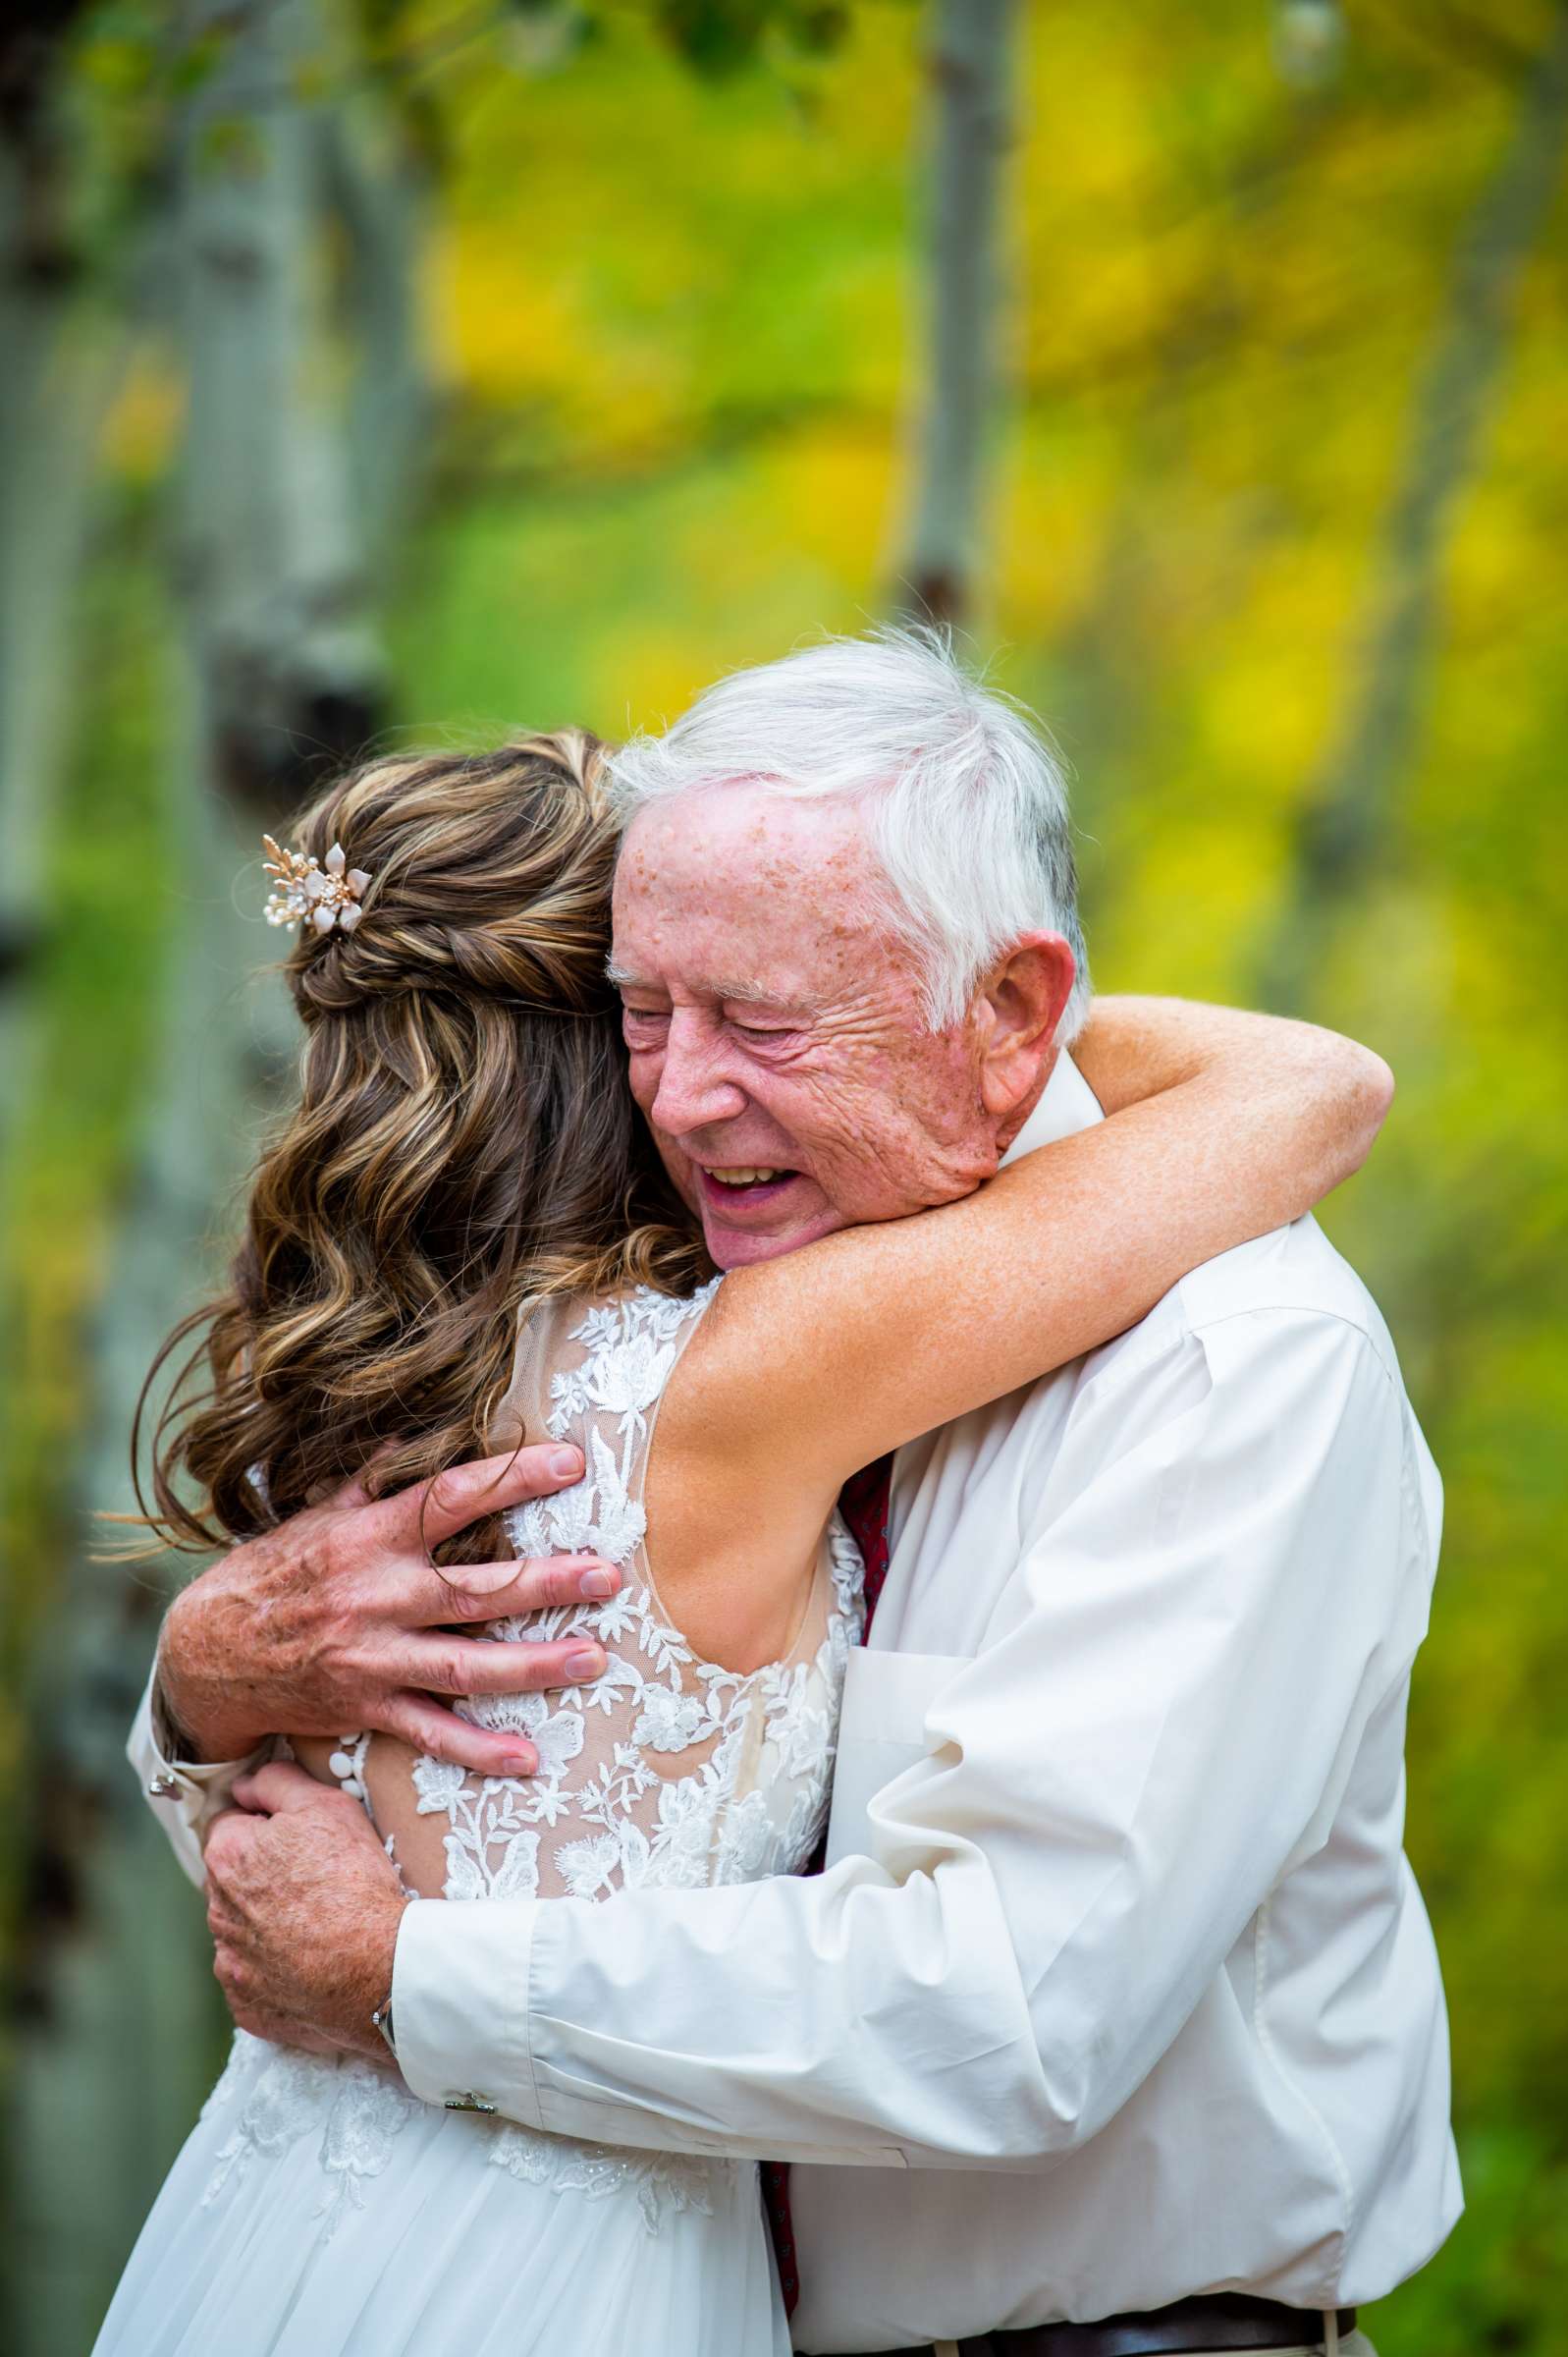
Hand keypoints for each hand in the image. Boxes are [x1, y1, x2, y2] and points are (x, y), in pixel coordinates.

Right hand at [159, 1446, 619, 1775]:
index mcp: (370, 1540)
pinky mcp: (368, 1707)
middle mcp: (377, 1597)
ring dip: (534, 1665)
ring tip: (594, 1659)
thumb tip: (415, 1432)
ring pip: (466, 1664)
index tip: (572, 1463)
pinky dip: (479, 1749)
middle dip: (546, 1583)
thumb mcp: (318, 1517)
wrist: (207, 1656)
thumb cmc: (273, 1574)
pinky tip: (528, 1759)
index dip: (512, 1478)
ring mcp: (374, 1657)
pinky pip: (430, 1732)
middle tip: (608, 1574)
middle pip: (474, 1589)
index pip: (451, 1498)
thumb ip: (373, 1481)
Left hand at [205, 1763, 405, 2061]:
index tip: (300, 1837)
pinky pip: (254, 1978)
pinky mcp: (247, 2004)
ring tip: (317, 1921)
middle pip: (234, 1879)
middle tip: (315, 1877)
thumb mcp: (326, 1805)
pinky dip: (275, 1969)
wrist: (378, 1967)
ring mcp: (230, 1964)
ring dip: (267, 1922)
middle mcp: (216, 1912)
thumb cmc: (354, 1881)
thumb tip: (248, 1783)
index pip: (231, 1823)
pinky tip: (311, 1961)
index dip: (266, 1824)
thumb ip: (277, 1782)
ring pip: (242, 1930)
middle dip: (263, 1874)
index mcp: (227, 1856)